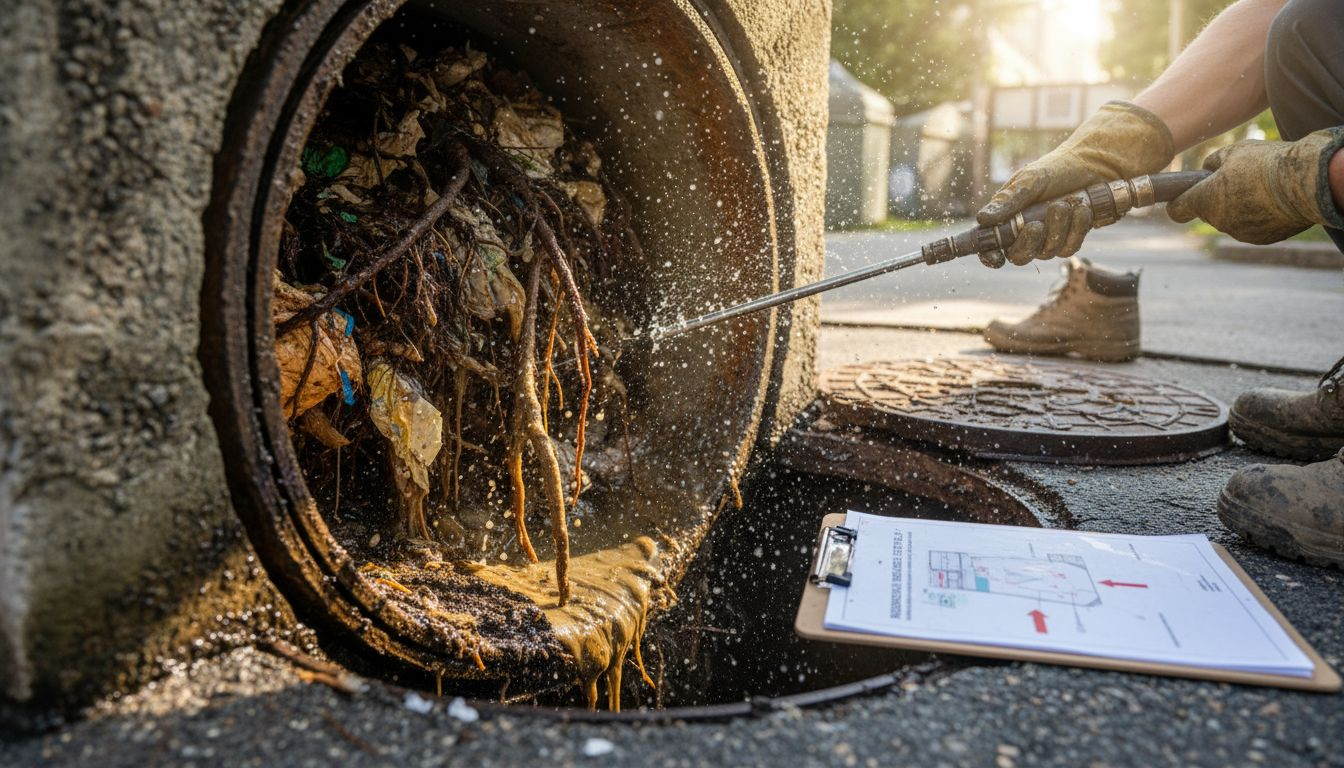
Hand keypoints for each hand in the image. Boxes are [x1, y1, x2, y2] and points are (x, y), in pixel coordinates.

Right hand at [979, 102, 1173, 265]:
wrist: (1096, 165)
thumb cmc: (1057, 169)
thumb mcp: (1029, 180)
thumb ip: (1008, 201)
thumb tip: (982, 219)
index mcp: (1007, 218)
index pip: (991, 246)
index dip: (990, 257)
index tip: (996, 258)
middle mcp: (1025, 232)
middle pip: (1019, 257)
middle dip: (1028, 243)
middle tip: (1036, 226)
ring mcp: (1049, 238)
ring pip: (1047, 251)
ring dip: (1058, 228)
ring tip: (1065, 203)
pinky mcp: (1071, 239)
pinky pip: (1069, 247)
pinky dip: (1076, 229)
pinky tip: (1081, 209)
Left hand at [1166, 128, 1343, 243]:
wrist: (1307, 183)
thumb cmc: (1268, 163)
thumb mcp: (1235, 151)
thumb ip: (1214, 162)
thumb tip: (1207, 170)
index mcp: (1205, 200)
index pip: (1177, 210)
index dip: (1178, 202)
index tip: (1181, 197)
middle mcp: (1218, 221)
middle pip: (1209, 211)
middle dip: (1218, 198)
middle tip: (1240, 179)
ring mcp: (1240, 232)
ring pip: (1232, 219)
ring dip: (1241, 207)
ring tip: (1264, 188)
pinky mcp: (1262, 239)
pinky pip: (1253, 226)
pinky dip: (1259, 216)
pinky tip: (1276, 201)